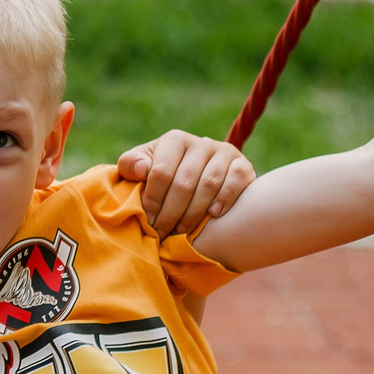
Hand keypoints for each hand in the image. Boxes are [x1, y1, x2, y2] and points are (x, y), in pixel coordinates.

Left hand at [118, 130, 254, 236]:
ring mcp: (225, 152)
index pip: (161, 172)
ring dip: (193, 213)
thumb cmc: (163, 171)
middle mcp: (201, 143)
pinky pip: (237, 180)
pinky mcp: (243, 164)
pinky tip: (213, 215)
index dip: (152, 200)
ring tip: (182, 232)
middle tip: (163, 233)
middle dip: (170, 213)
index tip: (148, 221)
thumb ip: (130, 164)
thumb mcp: (141, 165)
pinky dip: (225, 198)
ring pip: (208, 185)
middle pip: (184, 183)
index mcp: (175, 140)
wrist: (200, 172)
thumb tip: (142, 170)